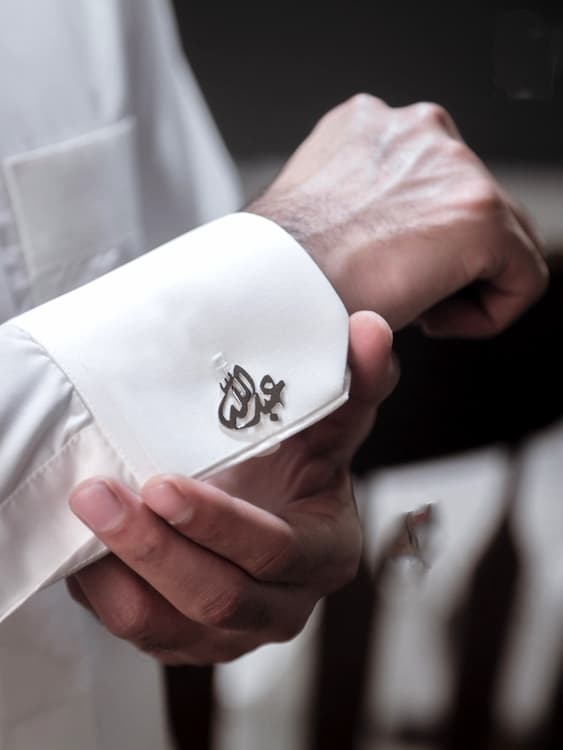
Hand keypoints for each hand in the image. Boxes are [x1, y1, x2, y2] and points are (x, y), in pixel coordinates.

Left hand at [68, 311, 397, 663]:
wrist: (265, 501)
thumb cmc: (295, 461)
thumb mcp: (325, 424)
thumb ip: (352, 381)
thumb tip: (369, 329)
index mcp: (325, 553)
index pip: (275, 551)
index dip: (220, 525)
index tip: (162, 485)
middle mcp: (281, 606)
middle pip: (217, 597)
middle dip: (152, 548)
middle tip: (97, 494)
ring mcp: (231, 634)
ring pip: (167, 626)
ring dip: (116, 573)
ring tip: (81, 515)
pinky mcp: (185, 639)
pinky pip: (138, 632)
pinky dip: (102, 593)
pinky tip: (79, 544)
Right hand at [248, 94, 547, 336]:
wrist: (267, 292)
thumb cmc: (277, 271)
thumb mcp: (311, 214)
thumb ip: (352, 205)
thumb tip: (376, 235)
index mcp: (371, 125)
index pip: (432, 187)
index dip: (414, 246)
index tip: (381, 275)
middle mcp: (417, 129)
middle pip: (472, 209)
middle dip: (442, 262)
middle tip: (392, 295)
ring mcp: (452, 165)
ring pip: (502, 242)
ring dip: (459, 284)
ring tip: (407, 304)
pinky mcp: (478, 213)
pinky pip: (523, 276)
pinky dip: (487, 313)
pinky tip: (430, 319)